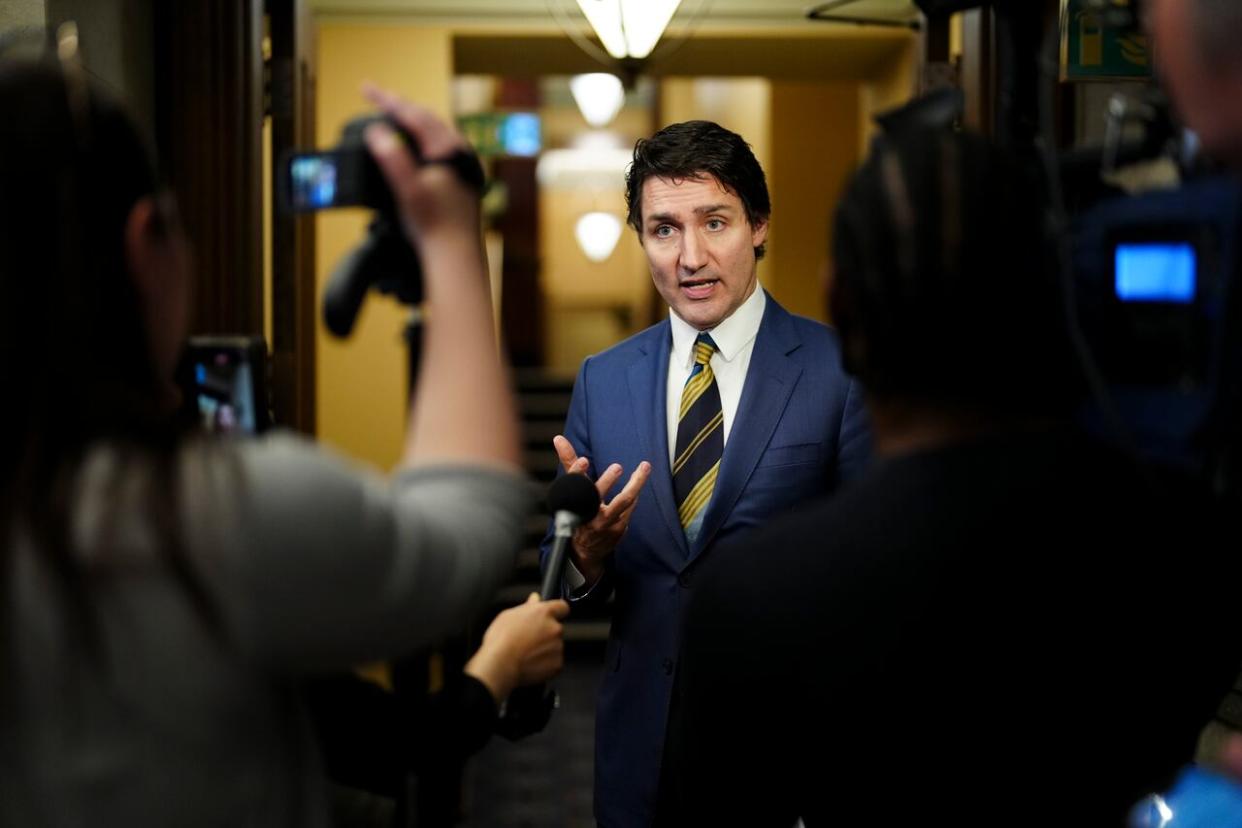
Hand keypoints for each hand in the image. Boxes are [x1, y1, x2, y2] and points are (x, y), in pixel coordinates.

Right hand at [361, 83, 480, 246]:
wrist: (456, 253)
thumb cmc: (434, 224)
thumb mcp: (407, 189)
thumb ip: (393, 157)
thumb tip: (377, 131)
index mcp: (447, 149)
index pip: (412, 114)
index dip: (387, 100)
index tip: (366, 88)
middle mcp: (459, 152)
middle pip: (426, 118)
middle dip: (400, 106)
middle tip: (377, 97)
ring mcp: (462, 164)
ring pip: (435, 131)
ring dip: (413, 121)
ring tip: (394, 114)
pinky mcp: (461, 178)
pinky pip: (440, 147)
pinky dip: (423, 139)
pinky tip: (416, 146)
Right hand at [465, 593, 569, 703]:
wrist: (500, 665)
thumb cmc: (501, 640)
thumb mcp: (509, 616)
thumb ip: (527, 606)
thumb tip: (535, 599)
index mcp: (544, 612)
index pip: (562, 606)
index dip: (557, 611)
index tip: (551, 616)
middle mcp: (554, 628)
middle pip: (556, 628)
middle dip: (546, 633)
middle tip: (529, 639)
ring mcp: (557, 646)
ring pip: (555, 645)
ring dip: (545, 648)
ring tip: (526, 652)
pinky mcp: (557, 663)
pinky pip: (554, 661)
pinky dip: (545, 662)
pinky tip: (530, 662)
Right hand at [553, 435, 650, 584]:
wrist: (586, 549)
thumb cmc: (579, 510)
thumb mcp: (572, 487)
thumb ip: (569, 462)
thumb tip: (559, 438)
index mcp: (573, 502)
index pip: (573, 484)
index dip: (576, 472)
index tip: (584, 460)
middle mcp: (587, 514)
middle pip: (595, 496)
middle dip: (606, 482)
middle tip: (617, 467)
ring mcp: (604, 524)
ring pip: (621, 503)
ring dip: (634, 484)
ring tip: (644, 467)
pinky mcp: (618, 529)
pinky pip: (629, 509)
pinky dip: (633, 496)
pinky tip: (638, 482)